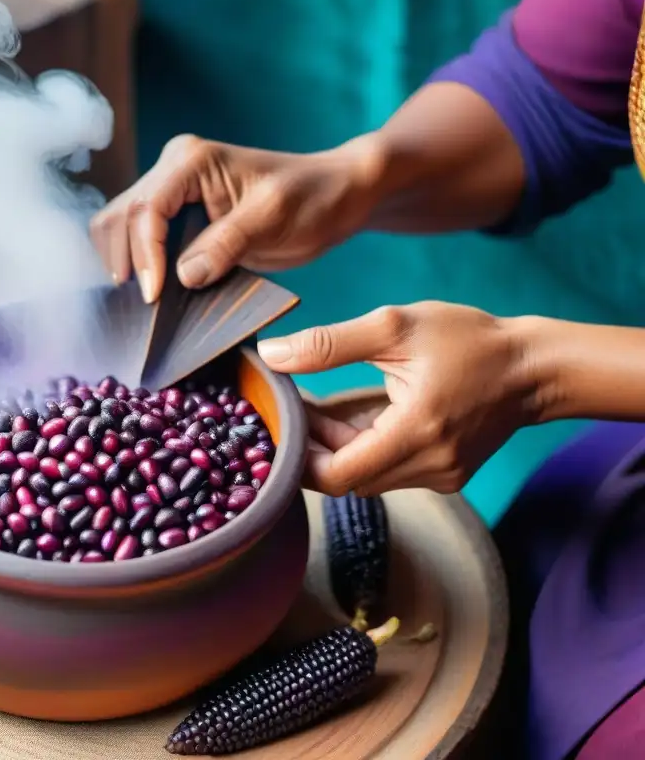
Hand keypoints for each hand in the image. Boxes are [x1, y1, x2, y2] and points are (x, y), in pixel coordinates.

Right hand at [90, 133, 386, 302]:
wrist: (334, 196)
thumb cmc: (312, 199)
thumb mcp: (273, 220)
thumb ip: (226, 243)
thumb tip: (182, 275)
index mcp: (191, 162)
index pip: (146, 210)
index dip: (144, 256)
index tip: (154, 298)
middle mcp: (172, 170)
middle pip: (120, 216)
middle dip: (125, 261)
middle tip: (145, 307)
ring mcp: (171, 192)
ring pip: (119, 226)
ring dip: (124, 264)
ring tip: (146, 303)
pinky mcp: (177, 216)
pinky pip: (138, 239)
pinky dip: (136, 265)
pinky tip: (151, 292)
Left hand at [259, 302, 542, 494]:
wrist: (534, 367)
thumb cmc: (467, 340)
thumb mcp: (395, 327)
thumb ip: (328, 344)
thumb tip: (272, 355)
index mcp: (416, 433)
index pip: (337, 475)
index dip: (299, 458)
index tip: (279, 425)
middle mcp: (430, 466)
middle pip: (346, 480)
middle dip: (311, 450)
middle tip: (288, 411)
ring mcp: (439, 475)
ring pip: (364, 478)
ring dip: (332, 450)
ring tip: (311, 409)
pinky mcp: (443, 474)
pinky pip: (386, 472)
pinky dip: (359, 450)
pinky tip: (342, 421)